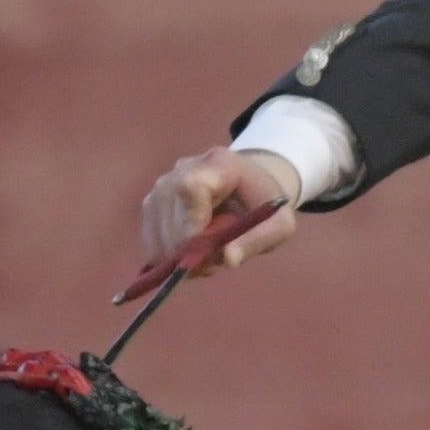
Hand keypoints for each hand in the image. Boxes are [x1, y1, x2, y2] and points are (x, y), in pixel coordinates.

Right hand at [138, 145, 300, 274]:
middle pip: (166, 210)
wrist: (249, 186)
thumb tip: (228, 259)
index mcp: (218, 164)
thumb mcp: (279, 224)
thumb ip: (258, 240)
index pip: (189, 188)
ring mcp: (163, 184)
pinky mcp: (153, 203)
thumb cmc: (266, 205)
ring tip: (205, 259)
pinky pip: (149, 238)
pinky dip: (166, 256)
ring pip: (155, 227)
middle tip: (210, 265)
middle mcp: (184, 168)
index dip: (188, 223)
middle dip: (184, 248)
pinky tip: (190, 255)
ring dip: (175, 256)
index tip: (201, 251)